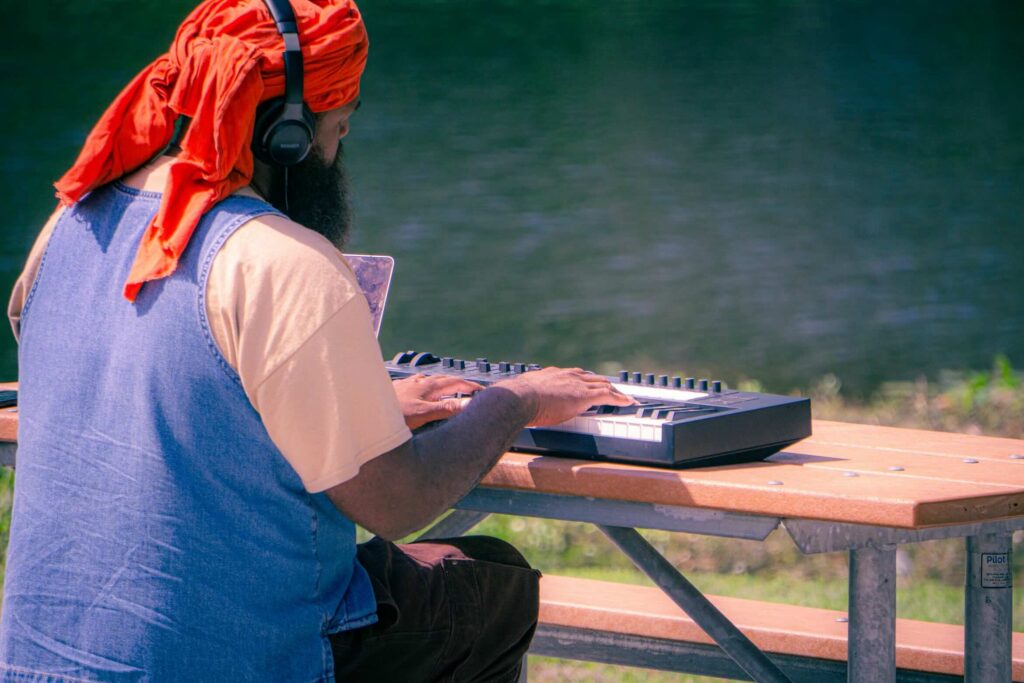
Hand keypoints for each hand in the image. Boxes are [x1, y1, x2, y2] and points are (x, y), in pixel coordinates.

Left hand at [392, 374, 484, 429]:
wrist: (361, 411)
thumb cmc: (390, 415)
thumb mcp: (422, 414)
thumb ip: (446, 408)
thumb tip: (469, 403)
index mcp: (427, 387)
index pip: (456, 382)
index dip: (471, 386)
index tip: (484, 391)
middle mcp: (417, 383)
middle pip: (443, 379)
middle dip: (459, 383)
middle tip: (471, 390)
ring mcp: (406, 385)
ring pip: (428, 382)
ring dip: (441, 385)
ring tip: (448, 390)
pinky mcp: (396, 390)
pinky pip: (415, 386)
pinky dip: (425, 389)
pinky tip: (419, 394)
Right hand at [496, 366, 635, 426]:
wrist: (517, 398)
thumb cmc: (513, 400)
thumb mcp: (520, 395)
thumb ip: (523, 397)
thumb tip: (512, 404)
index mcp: (551, 375)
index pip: (573, 375)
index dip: (582, 380)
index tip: (587, 383)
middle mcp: (566, 376)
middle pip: (590, 377)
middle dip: (601, 383)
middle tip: (610, 388)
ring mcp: (575, 385)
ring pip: (602, 385)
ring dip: (614, 391)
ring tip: (623, 396)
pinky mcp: (583, 396)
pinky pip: (608, 396)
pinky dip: (620, 399)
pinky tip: (628, 402)